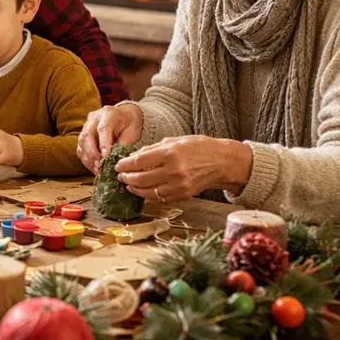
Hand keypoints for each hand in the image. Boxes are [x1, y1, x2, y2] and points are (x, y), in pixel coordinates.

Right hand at [77, 103, 143, 172]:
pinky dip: (86, 159)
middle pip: (88, 135)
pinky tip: (93, 167)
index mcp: (108, 113)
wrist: (124, 116)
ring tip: (97, 168)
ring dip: (88, 157)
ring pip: (82, 142)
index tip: (106, 156)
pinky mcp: (84, 134)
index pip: (102, 129)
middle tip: (100, 165)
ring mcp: (86, 125)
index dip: (103, 143)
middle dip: (93, 152)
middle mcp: (94, 118)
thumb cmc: (129, 123)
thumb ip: (123, 143)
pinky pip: (80, 147)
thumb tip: (113, 157)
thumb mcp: (132, 131)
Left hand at [113, 135, 253, 202]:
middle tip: (120, 175)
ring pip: (148, 192)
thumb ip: (153, 149)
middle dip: (126, 177)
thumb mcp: (175, 140)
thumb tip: (134, 156)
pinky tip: (141, 191)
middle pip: (140, 178)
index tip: (118, 165)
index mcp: (170, 153)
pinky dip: (147, 196)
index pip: (138, 162)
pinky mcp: (183, 195)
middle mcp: (173, 171)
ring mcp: (179, 185)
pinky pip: (160, 198)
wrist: (222, 162)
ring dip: (134, 188)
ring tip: (128, 184)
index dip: (124, 165)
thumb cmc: (199, 147)